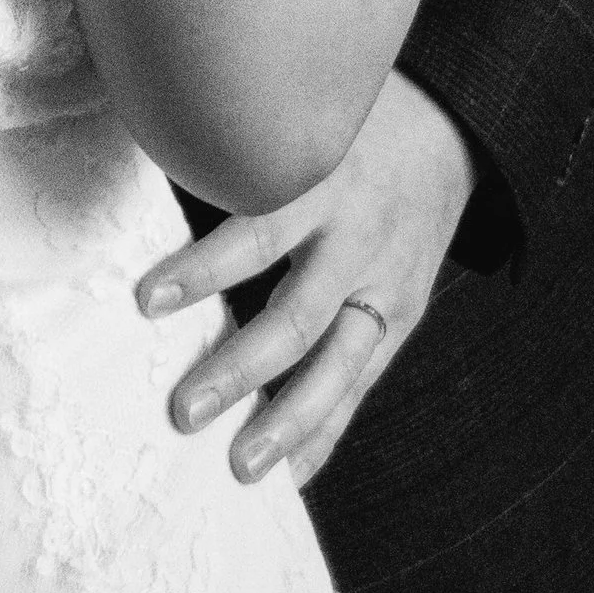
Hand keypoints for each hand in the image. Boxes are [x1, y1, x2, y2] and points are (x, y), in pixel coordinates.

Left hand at [138, 71, 477, 485]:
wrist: (447, 128)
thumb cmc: (339, 120)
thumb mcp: (294, 119)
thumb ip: (236, 151)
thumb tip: (145, 149)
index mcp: (321, 179)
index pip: (257, 231)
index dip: (204, 269)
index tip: (145, 301)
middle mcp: (357, 237)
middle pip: (298, 317)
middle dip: (240, 369)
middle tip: (184, 413)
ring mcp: (385, 283)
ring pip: (338, 365)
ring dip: (288, 422)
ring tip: (241, 467)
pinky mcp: (402, 315)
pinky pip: (363, 382)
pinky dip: (328, 430)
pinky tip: (292, 473)